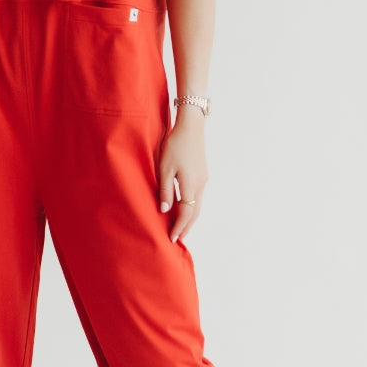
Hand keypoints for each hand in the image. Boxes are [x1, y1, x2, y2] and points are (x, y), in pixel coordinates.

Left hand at [158, 113, 208, 242]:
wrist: (190, 127)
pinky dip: (192, 206)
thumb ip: (165, 190)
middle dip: (186, 227)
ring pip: (198, 204)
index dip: (179, 227)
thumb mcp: (164, 168)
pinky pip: (198, 196)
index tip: (172, 238)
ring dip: (190, 218)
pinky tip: (184, 207)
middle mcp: (200, 185)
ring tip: (180, 227)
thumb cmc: (174, 145)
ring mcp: (203, 179)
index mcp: (190, 185)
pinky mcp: (202, 174)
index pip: (186, 213)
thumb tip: (165, 210)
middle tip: (178, 238)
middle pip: (195, 212)